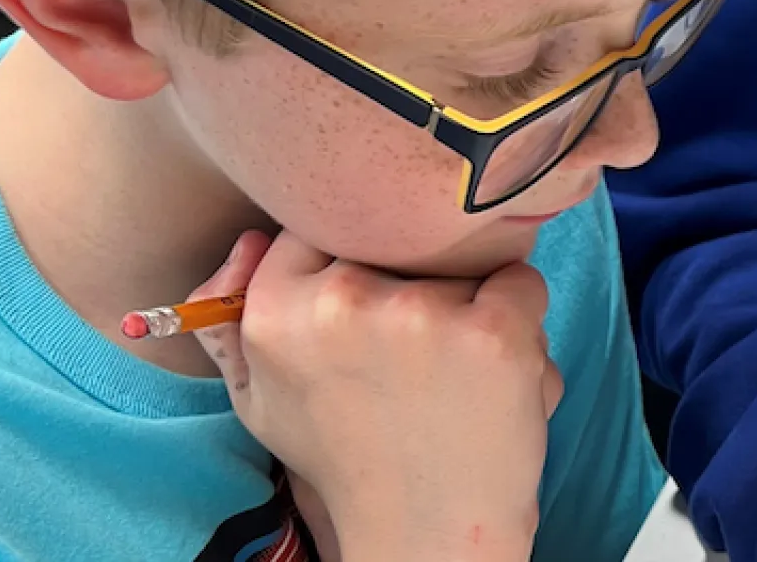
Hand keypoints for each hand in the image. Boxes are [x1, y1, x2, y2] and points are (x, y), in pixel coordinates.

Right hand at [190, 230, 563, 560]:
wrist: (424, 532)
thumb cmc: (348, 461)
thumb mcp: (262, 400)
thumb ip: (235, 316)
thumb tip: (248, 239)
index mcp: (275, 313)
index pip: (322, 224)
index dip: (359, 257)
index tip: (375, 299)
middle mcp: (341, 303)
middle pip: (397, 237)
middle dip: (416, 278)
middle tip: (416, 350)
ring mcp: (421, 314)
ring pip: (463, 263)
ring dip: (471, 303)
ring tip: (456, 372)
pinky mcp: (493, 333)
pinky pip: (521, 281)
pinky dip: (521, 316)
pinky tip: (497, 368)